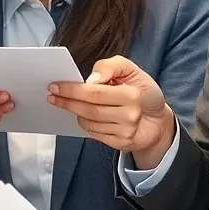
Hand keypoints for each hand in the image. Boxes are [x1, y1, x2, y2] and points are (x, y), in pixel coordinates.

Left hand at [47, 55, 175, 169]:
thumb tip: (91, 78)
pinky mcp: (121, 143)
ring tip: (69, 104)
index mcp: (131, 94)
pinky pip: (95, 134)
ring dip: (75, 113)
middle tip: (52, 96)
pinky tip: (84, 116)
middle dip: (67, 102)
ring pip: (90, 123)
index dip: (72, 90)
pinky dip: (86, 125)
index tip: (55, 86)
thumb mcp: (130, 70)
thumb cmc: (140, 91)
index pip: (94, 92)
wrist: (156, 120)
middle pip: (89, 109)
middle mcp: (130, 114)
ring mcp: (126, 131)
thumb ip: (110, 66)